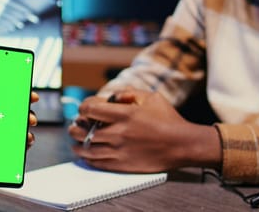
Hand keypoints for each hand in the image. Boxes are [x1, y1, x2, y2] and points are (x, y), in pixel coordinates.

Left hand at [0, 89, 38, 210]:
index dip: (11, 92)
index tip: (21, 87)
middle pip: (14, 112)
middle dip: (25, 107)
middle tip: (27, 106)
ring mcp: (2, 139)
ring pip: (20, 128)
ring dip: (27, 123)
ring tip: (26, 123)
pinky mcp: (7, 153)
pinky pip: (21, 146)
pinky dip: (26, 142)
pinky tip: (24, 140)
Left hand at [68, 87, 219, 172]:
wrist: (183, 145)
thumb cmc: (168, 119)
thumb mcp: (151, 97)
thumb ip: (129, 93)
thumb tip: (112, 96)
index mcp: (125, 114)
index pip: (90, 109)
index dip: (83, 107)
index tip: (85, 109)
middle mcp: (119, 133)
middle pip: (84, 130)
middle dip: (76, 126)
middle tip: (76, 125)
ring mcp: (119, 150)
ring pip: (87, 149)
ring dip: (77, 144)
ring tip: (76, 142)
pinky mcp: (123, 165)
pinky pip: (97, 163)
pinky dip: (88, 158)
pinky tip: (87, 154)